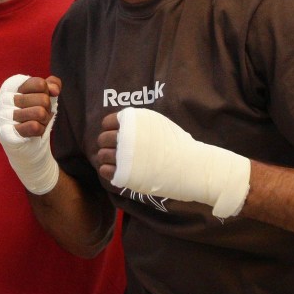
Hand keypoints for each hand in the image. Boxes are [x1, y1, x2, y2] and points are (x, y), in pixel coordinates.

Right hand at [0, 75, 60, 194]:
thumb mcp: (45, 95)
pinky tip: (32, 132)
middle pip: (44, 99)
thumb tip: (54, 90)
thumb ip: (52, 84)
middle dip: (47, 109)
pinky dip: (39, 130)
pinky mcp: (6, 133)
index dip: (47, 93)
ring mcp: (3, 115)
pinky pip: (34, 127)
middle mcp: (4, 98)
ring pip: (40, 112)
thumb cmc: (35, 115)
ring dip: (44, 121)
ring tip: (36, 123)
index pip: (40, 84)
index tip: (39, 99)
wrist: (26, 144)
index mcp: (11, 85)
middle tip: (39, 115)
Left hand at [96, 108, 250, 217]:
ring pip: (101, 155)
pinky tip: (116, 171)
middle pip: (102, 139)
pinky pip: (105, 170)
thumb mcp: (158, 123)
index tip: (117, 136)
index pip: (107, 121)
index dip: (110, 129)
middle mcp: (125, 135)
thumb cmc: (178, 145)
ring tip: (115, 162)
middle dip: (107, 144)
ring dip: (106, 158)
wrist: (192, 166)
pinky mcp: (125, 174)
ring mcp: (124, 155)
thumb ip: (138, 123)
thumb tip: (120, 126)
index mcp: (133, 120)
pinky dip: (107, 171)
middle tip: (116, 151)